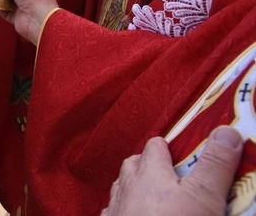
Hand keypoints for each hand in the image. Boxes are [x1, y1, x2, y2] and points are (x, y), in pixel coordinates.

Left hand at [102, 126, 242, 215]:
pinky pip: (114, 211)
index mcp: (149, 172)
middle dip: (148, 164)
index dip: (168, 146)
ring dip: (134, 186)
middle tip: (169, 174)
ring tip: (153, 195)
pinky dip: (124, 209)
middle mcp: (127, 186)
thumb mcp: (204, 196)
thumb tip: (226, 131)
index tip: (181, 150)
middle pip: (134, 164)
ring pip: (122, 187)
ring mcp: (117, 208)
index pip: (155, 146)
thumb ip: (215, 164)